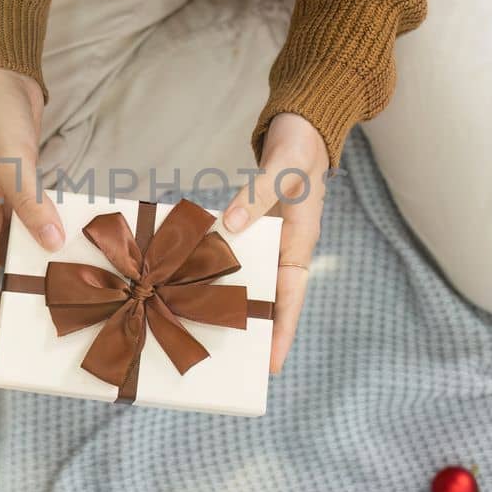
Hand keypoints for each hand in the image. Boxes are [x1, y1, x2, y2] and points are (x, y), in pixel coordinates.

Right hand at [0, 68, 64, 364]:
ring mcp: (3, 207)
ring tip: (50, 315)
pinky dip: (45, 250)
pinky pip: (31, 232)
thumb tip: (50, 243)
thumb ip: (30, 203)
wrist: (0, 82)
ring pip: (15, 257)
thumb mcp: (14, 162)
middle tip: (25, 347)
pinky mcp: (21, 194)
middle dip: (7, 312)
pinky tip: (64, 262)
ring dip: (29, 282)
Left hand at [222, 113, 328, 372]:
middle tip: (231, 361)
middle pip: (269, 297)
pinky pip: (234, 255)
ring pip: (249, 279)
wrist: (299, 126)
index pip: (292, 296)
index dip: (283, 331)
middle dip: (254, 329)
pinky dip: (217, 268)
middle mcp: (285, 247)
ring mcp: (268, 239)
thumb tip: (231, 226)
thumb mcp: (281, 169)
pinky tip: (192, 281)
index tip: (272, 364)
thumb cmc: (298, 147)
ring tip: (205, 330)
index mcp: (300, 241)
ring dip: (231, 301)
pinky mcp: (252, 227)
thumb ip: (257, 196)